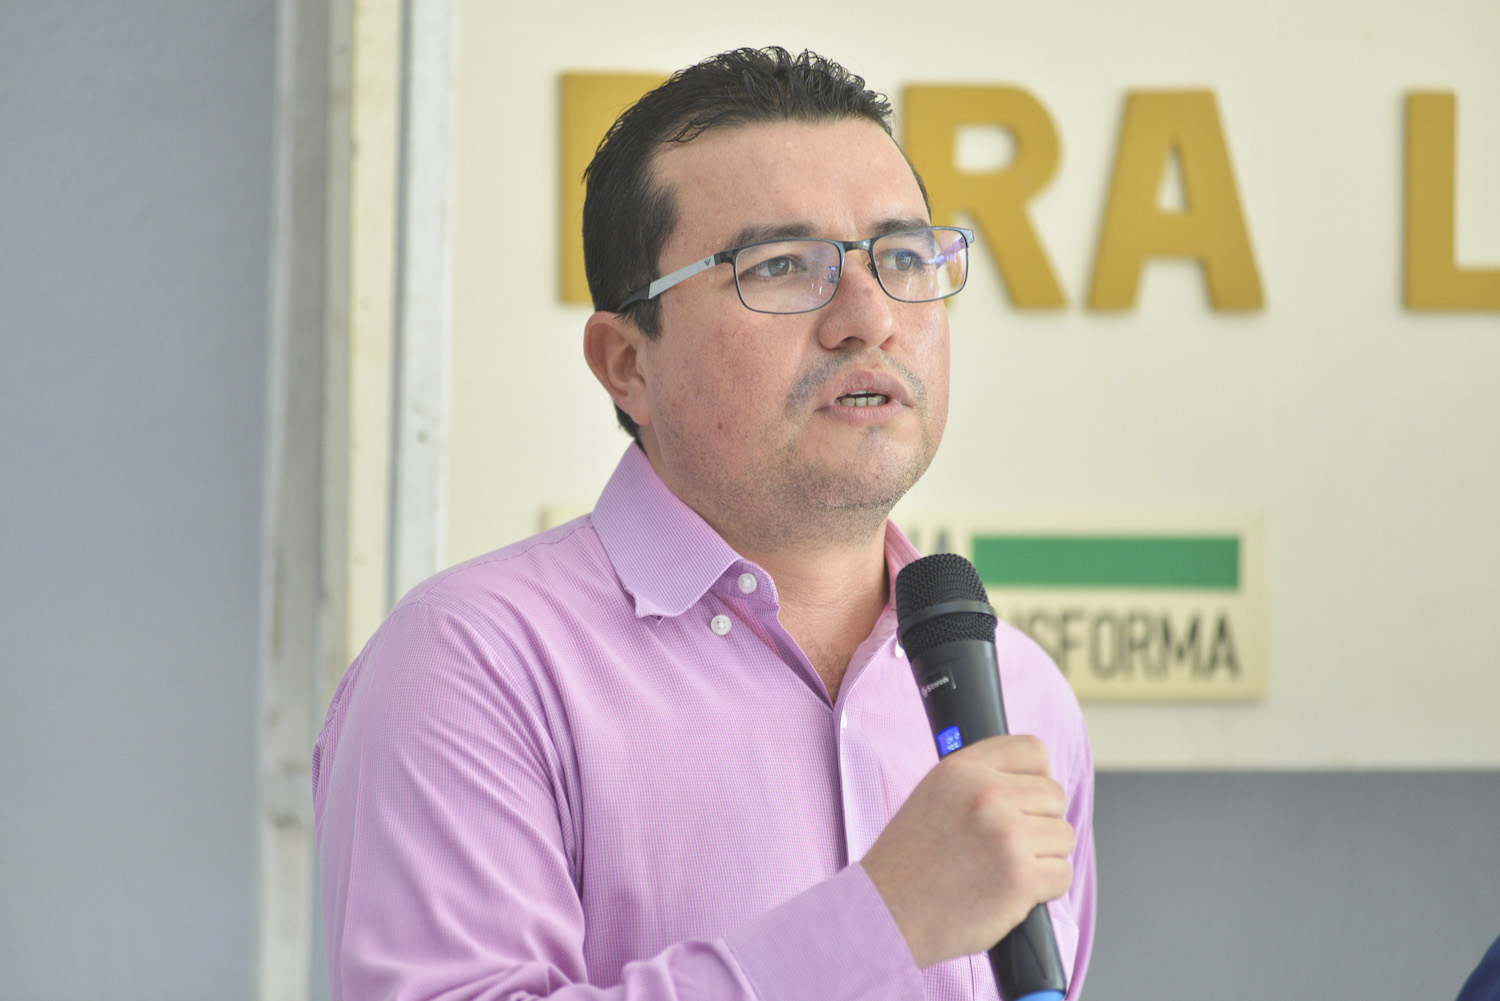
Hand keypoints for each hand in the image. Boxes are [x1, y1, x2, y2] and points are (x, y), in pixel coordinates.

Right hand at [860, 735, 1074, 967]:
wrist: (888, 914)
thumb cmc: (909, 862)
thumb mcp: (934, 795)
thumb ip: (979, 781)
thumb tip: (1031, 781)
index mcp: (962, 769)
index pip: (1032, 750)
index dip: (1037, 776)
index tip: (1028, 798)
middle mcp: (986, 795)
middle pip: (1055, 796)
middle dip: (1041, 822)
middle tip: (1010, 845)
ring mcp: (1006, 835)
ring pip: (1063, 836)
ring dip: (1044, 857)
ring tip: (1005, 869)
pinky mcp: (1021, 877)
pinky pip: (1062, 874)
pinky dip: (1045, 888)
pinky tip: (1011, 891)